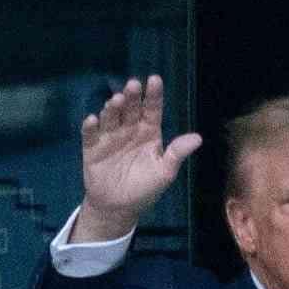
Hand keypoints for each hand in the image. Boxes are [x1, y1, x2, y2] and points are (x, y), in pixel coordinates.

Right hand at [70, 75, 201, 241]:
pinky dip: (91, 127)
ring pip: (111, 117)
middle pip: (130, 109)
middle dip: (131, 97)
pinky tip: (93, 120)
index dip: (153, 95)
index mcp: (149, 132)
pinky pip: (91, 135)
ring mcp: (110, 137)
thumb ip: (177, 153)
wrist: (119, 208)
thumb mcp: (165, 172)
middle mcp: (129, 130)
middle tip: (133, 85)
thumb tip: (198, 138)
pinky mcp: (92, 148)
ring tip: (115, 101)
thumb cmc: (145, 188)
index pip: (152, 110)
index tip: (154, 80)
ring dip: (112, 108)